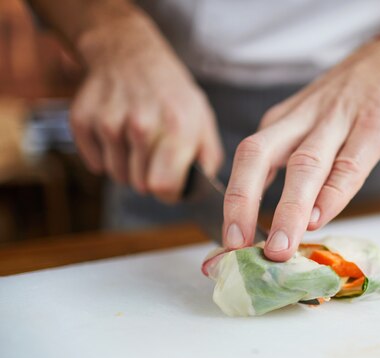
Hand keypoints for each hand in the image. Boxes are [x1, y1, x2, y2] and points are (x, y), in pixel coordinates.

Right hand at [70, 15, 222, 201]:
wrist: (130, 55)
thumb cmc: (171, 93)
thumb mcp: (202, 119)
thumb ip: (208, 158)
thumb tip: (204, 189)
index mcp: (177, 128)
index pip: (163, 187)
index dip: (169, 192)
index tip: (171, 183)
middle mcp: (142, 125)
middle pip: (140, 185)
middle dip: (149, 178)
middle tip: (154, 155)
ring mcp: (109, 121)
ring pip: (117, 176)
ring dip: (127, 167)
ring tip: (137, 142)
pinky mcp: (83, 120)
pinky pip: (95, 163)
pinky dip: (105, 156)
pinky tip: (117, 134)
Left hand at [223, 37, 379, 260]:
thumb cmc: (351, 100)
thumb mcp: (309, 123)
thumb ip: (292, 163)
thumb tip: (274, 216)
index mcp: (282, 123)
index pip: (246, 161)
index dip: (232, 202)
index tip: (226, 243)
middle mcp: (300, 120)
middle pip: (259, 156)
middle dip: (242, 203)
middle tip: (236, 246)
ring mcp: (338, 122)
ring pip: (304, 165)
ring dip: (289, 209)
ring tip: (279, 247)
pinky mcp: (374, 127)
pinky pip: (349, 165)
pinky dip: (332, 194)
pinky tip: (319, 219)